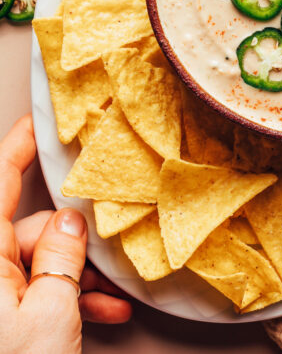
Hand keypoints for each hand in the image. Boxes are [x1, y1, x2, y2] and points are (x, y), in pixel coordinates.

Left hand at [0, 115, 131, 353]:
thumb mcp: (50, 313)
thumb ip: (62, 256)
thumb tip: (69, 221)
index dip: (20, 144)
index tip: (39, 120)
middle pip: (26, 229)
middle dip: (72, 240)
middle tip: (108, 249)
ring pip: (33, 265)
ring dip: (74, 278)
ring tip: (108, 299)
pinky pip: (27, 292)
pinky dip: (61, 300)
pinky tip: (94, 315)